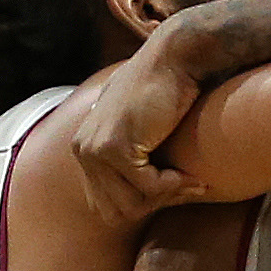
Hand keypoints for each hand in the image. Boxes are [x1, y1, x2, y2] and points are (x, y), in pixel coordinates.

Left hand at [60, 37, 204, 230]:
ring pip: (131, 205)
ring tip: (188, 181)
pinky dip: (173, 185)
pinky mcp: (114, 148)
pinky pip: (148, 188)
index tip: (171, 191)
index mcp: (83, 148)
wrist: (175, 59)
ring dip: (165, 197)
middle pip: (115, 211)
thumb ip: (128, 156)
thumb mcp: (138, 128)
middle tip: (183, 189)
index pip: (105, 205)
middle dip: (152, 205)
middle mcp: (82, 150)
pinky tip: (189, 174)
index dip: (141, 204)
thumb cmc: (165, 91)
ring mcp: (95, 150)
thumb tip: (137, 201)